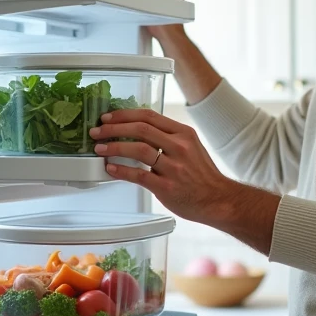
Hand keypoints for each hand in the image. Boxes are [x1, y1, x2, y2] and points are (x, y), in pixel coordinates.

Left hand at [89, 108, 236, 225]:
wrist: (218, 200)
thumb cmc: (202, 176)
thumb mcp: (191, 147)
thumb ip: (167, 138)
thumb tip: (136, 132)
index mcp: (183, 133)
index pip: (149, 116)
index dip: (124, 115)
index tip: (108, 118)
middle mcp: (180, 147)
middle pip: (141, 129)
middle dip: (113, 128)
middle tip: (97, 132)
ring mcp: (174, 167)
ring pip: (138, 149)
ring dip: (114, 147)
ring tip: (100, 149)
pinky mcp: (167, 187)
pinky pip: (139, 175)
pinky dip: (122, 170)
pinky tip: (111, 168)